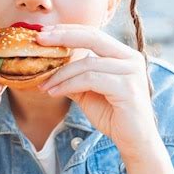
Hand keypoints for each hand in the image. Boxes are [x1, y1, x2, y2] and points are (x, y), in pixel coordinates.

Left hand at [36, 24, 159, 161]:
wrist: (134, 142)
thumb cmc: (113, 115)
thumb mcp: (88, 91)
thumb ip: (74, 76)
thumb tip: (48, 65)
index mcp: (123, 55)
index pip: (93, 34)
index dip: (68, 30)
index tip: (44, 33)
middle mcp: (131, 58)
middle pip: (93, 37)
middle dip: (63, 36)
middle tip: (39, 39)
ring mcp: (131, 72)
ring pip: (87, 63)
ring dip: (61, 74)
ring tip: (44, 85)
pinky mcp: (127, 88)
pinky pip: (90, 79)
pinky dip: (68, 85)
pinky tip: (54, 92)